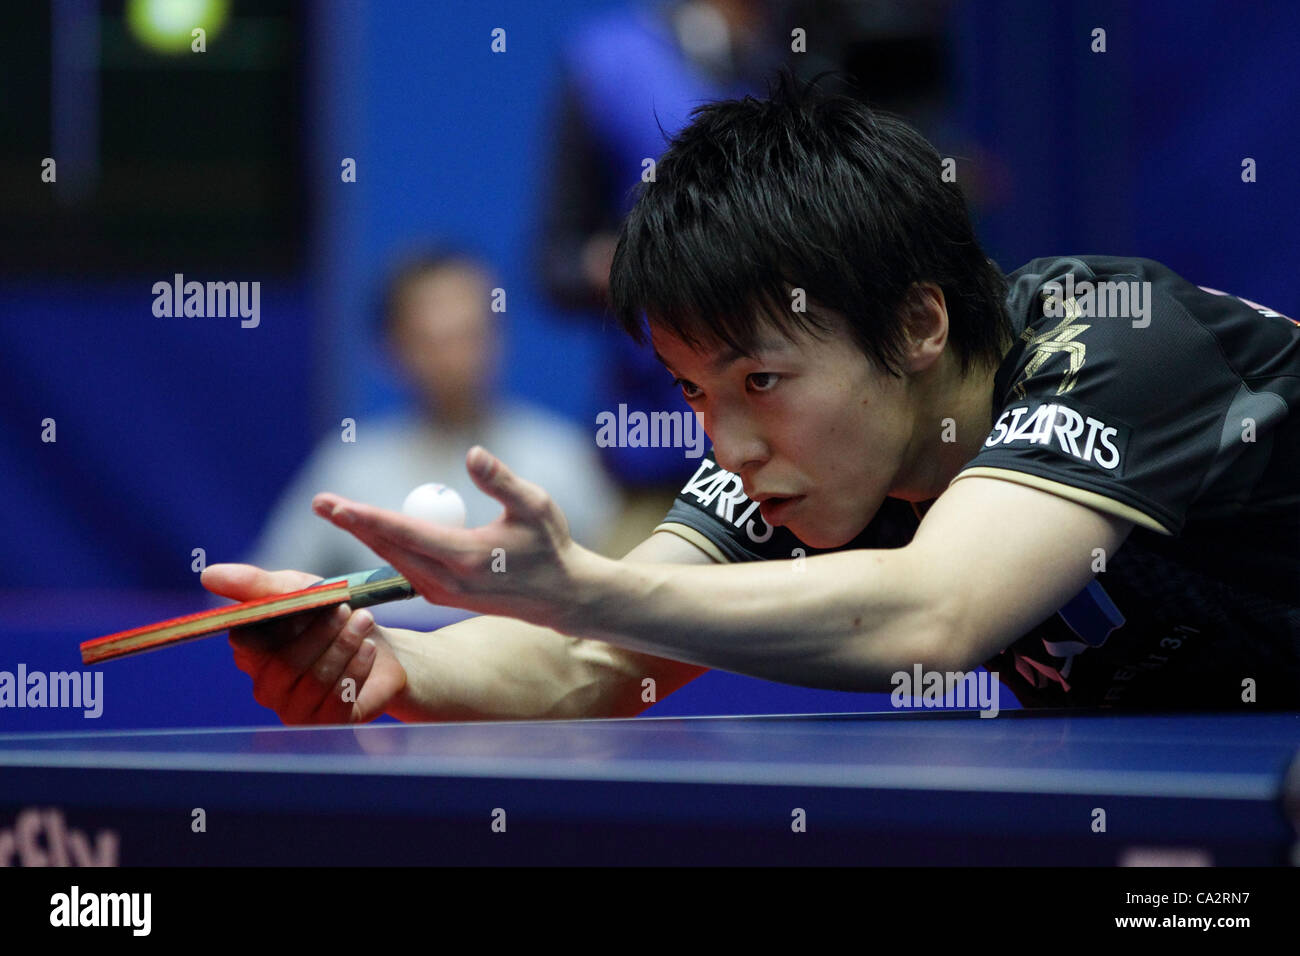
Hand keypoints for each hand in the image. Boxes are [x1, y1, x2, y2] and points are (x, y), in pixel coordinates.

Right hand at [200, 564, 407, 723]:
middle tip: (344, 608)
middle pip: (285, 665)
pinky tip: (368, 648)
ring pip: (314, 681)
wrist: (382, 646)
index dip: (276, 622)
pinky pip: (337, 700)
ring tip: (363, 621)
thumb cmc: (330, 617)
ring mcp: (295, 710)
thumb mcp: (298, 590)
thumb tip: (207, 574)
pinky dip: (356, 668)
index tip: (305, 600)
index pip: (245, 645)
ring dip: (343, 645)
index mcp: (251, 655)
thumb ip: (255, 585)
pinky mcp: (327, 724)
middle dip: (320, 632)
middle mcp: (267, 687)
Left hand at [311, 446, 587, 629]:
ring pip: (393, 558)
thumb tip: (471, 452)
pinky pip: (405, 566)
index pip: (405, 534)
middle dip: (352, 523)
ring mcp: (442, 593)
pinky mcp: (442, 596)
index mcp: (466, 558)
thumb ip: (501, 480)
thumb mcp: (536, 505)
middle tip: (321, 501)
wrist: (560, 595)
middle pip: (388, 548)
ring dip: (365, 533)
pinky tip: (370, 529)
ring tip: (337, 511)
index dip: (368, 518)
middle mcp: (446, 581)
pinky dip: (387, 546)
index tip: (337, 504)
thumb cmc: (550, 545)